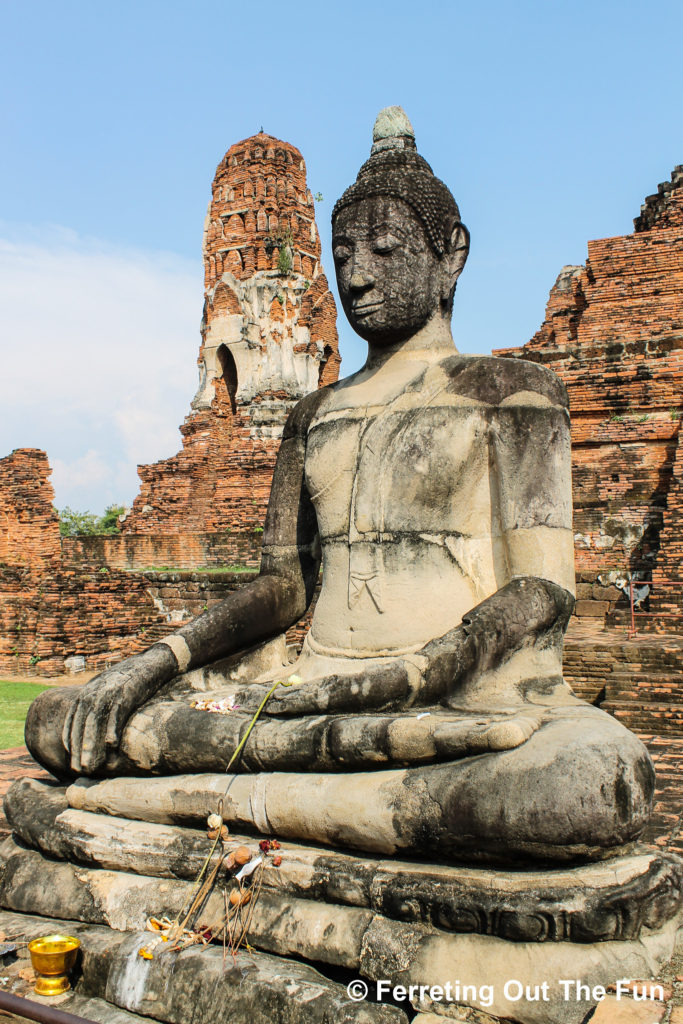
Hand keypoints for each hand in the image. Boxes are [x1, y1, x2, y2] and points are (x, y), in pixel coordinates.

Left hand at [62, 645, 175, 773]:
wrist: (151, 663)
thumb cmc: (129, 681)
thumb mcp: (106, 689)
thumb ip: (96, 704)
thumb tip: (89, 727)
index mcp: (87, 692)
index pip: (72, 719)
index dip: (69, 740)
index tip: (70, 758)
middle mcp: (94, 692)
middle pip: (81, 724)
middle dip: (78, 748)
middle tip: (78, 769)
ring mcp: (109, 692)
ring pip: (95, 722)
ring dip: (91, 745)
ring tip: (91, 764)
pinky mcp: (126, 693)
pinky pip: (116, 714)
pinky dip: (112, 729)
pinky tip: (111, 745)